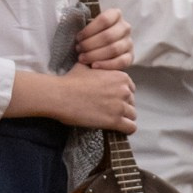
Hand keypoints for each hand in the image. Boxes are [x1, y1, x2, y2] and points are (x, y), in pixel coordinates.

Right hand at [16, 64, 136, 132]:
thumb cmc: (70, 81)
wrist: (60, 95)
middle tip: (108, 111)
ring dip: (123, 118)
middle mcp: (124, 90)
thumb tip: (92, 63)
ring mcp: (120, 106)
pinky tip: (118, 129)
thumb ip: (97, 67)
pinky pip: (130, 128)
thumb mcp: (87, 67)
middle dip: (122, 107)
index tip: (110, 100)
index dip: (120, 96)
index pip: (130, 89)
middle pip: (131, 102)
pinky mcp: (114, 120)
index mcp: (121, 77)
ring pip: (132, 115)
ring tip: (111, 121)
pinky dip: (126, 129)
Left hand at [73, 8, 133, 72]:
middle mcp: (125, 27)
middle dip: (90, 44)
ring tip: (82, 58)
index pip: (105, 19)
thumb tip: (71, 18)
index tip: (78, 38)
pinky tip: (93, 66)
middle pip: (108, 36)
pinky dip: (106, 65)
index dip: (89, 30)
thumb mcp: (87, 25)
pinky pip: (121, 62)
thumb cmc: (90, 35)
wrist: (99, 49)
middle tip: (78, 49)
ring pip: (114, 49)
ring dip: (95, 55)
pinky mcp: (130, 57)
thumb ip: (81, 20)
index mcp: (116, 15)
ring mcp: (129, 42)